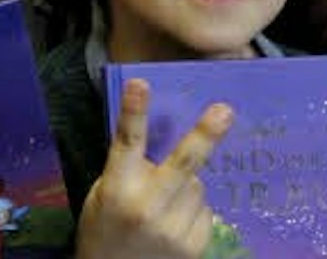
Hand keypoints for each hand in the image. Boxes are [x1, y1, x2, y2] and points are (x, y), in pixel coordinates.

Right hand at [75, 78, 231, 258]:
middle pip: (183, 164)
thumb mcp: (102, 195)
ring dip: (186, 185)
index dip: (134, 112)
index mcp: (117, 189)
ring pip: (197, 185)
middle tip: (225, 111)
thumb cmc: (103, 229)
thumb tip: (165, 146)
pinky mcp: (193, 246)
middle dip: (205, 136)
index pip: (127, 143)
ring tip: (165, 204)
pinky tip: (174, 222)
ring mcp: (173, 230)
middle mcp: (146, 208)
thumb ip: (128, 172)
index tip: (141, 83)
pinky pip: (205, 210)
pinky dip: (193, 209)